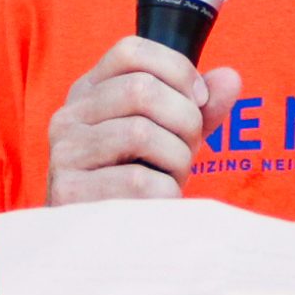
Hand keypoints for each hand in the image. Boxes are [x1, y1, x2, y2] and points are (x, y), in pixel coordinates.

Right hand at [44, 36, 239, 203]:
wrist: (102, 244)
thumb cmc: (137, 182)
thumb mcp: (170, 136)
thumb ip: (199, 107)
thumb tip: (230, 79)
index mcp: (89, 92)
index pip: (131, 50)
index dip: (177, 70)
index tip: (198, 101)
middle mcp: (68, 116)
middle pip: (142, 89)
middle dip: (184, 120)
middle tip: (188, 149)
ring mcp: (64, 153)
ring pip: (141, 133)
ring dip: (176, 159)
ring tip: (172, 177)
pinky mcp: (68, 192)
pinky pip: (138, 181)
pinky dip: (166, 192)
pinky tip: (158, 203)